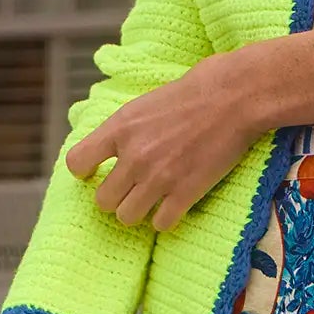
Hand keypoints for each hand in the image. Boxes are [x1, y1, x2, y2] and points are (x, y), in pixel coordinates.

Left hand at [65, 57, 258, 230]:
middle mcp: (133, 156)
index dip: (85, 171)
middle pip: (103, 200)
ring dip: (138, 211)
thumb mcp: (147, 101)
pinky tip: (174, 205)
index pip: (77, 162)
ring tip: (151, 200)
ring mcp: (158, 177)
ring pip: (127, 217)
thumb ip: (127, 126)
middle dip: (116, 197)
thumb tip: (116, 142)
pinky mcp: (185, 192)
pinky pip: (161, 224)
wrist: (236, 97)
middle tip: (132, 189)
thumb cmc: (197, 89)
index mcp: (120, 128)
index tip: (97, 172)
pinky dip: (166, 218)